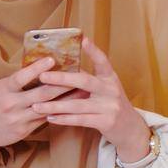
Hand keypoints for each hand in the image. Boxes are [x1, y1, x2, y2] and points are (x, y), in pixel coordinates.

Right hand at [0, 57, 72, 167]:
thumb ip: (17, 81)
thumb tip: (40, 67)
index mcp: (3, 90)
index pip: (20, 78)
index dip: (36, 69)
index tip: (52, 59)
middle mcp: (10, 105)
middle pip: (41, 94)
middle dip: (61, 85)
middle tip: (79, 74)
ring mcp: (18, 119)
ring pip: (47, 108)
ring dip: (66, 99)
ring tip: (83, 90)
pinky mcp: (25, 130)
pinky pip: (45, 119)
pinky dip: (60, 111)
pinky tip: (72, 106)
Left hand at [32, 37, 150, 160]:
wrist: (131, 129)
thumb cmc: (110, 105)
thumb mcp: (105, 89)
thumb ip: (89, 80)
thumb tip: (60, 70)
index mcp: (110, 78)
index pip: (102, 61)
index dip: (93, 50)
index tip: (83, 39)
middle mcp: (111, 90)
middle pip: (84, 81)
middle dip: (62, 79)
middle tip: (42, 76)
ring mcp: (109, 106)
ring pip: (78, 105)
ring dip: (55, 105)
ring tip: (36, 105)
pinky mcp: (106, 122)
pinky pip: (80, 120)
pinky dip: (64, 119)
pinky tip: (50, 118)